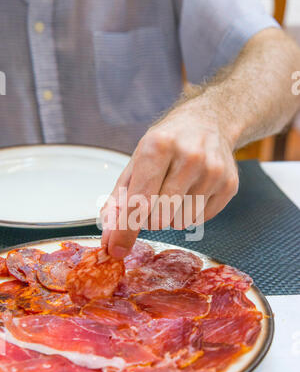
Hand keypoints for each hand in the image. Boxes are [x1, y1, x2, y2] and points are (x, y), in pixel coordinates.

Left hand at [101, 97, 238, 257]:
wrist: (209, 121)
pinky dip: (190, 213)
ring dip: (171, 216)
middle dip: (149, 218)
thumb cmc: (168, 143)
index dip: (125, 230)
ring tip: (174, 191)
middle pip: (160, 217)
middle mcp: (190, 157)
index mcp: (159, 146)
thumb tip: (109, 237)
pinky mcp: (229, 185)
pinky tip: (192, 191)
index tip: (116, 250)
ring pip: (181, 222)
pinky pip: (200, 220)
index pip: (139, 201)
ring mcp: (213, 171)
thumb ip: (120, 199)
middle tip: (152, 199)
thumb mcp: (137, 161)